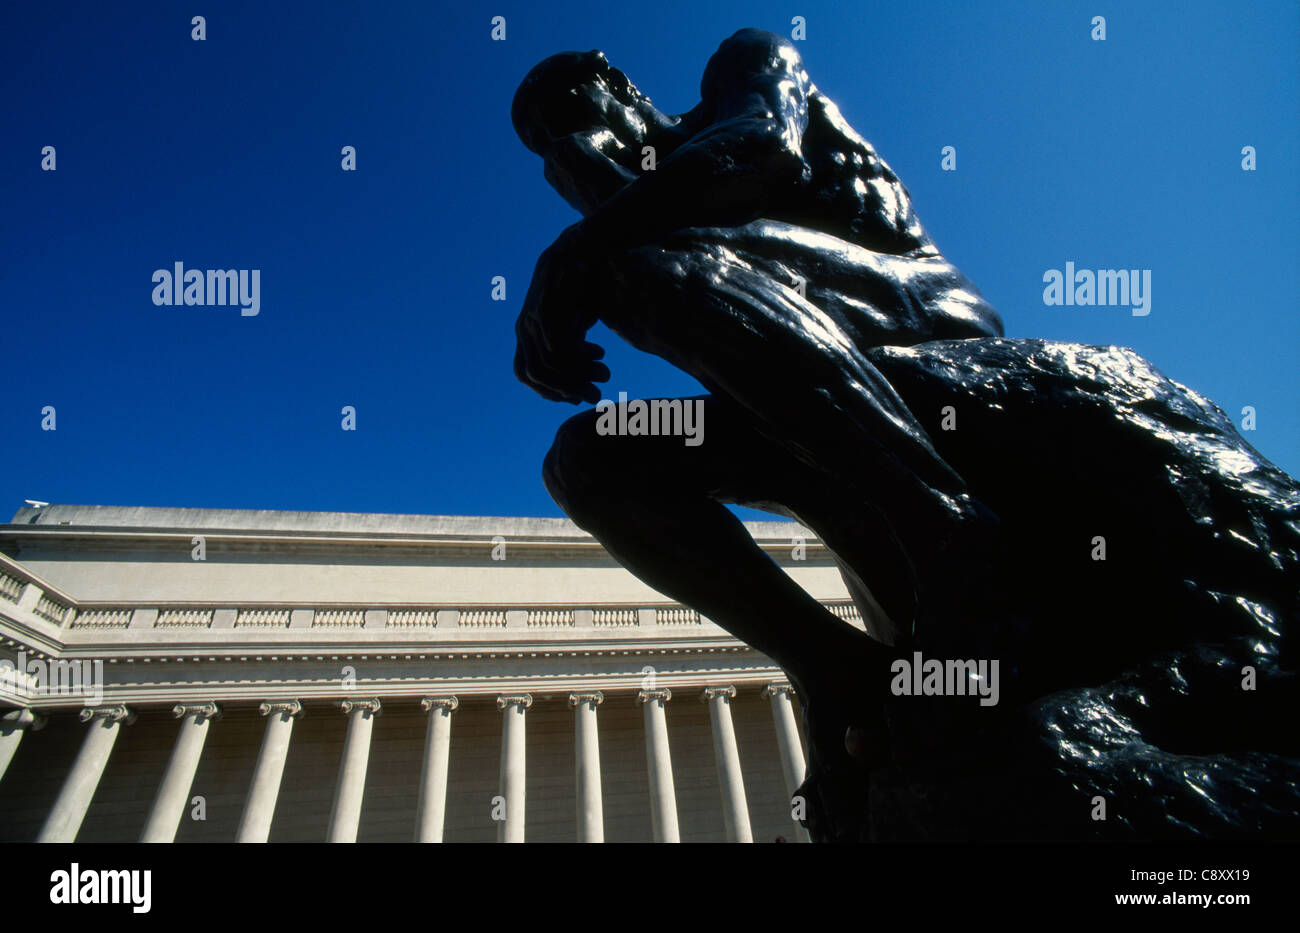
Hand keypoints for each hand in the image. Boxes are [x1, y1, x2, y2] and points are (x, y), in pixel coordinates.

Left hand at [513, 225, 609, 403]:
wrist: (581, 248)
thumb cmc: (580, 287)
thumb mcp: (574, 323)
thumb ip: (574, 348)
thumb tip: (584, 378)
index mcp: (526, 333)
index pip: (526, 373)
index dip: (547, 390)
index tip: (575, 396)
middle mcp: (523, 327)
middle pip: (534, 373)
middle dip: (566, 389)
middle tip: (596, 395)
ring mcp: (531, 317)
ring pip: (548, 363)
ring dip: (579, 374)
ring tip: (605, 373)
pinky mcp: (545, 308)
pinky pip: (557, 346)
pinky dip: (580, 356)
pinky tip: (599, 352)